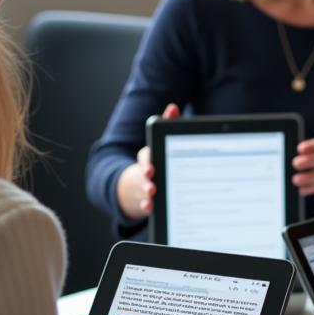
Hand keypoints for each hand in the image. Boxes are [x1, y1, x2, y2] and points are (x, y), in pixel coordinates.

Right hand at [115, 102, 178, 220]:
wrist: (140, 182)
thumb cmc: (157, 158)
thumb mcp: (162, 142)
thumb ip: (167, 124)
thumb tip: (172, 107)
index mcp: (149, 156)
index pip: (146, 156)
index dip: (147, 160)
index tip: (150, 166)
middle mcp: (146, 170)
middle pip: (144, 171)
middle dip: (146, 174)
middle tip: (150, 175)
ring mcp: (146, 185)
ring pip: (145, 187)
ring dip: (147, 189)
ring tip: (152, 192)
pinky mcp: (148, 199)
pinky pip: (145, 203)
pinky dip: (146, 205)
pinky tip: (149, 207)